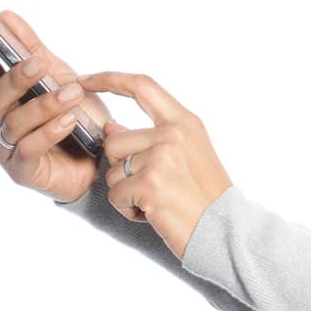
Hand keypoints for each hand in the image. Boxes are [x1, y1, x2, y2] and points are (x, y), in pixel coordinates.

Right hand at [0, 9, 114, 203]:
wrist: (102, 159)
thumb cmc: (78, 117)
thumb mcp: (61, 77)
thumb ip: (34, 50)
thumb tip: (6, 17)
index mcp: (6, 98)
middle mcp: (0, 122)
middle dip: (17, 78)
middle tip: (38, 63)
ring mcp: (7, 148)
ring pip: (16, 122)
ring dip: (44, 105)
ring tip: (72, 94)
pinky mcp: (22, 170)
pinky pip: (30, 148)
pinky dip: (49, 132)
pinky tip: (68, 122)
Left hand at [78, 70, 233, 261]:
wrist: (226, 231)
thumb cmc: (205, 197)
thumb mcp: (185, 156)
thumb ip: (148, 138)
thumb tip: (110, 128)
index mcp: (184, 122)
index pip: (141, 86)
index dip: (108, 79)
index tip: (84, 80)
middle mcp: (173, 133)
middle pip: (114, 142)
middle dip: (122, 169)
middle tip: (154, 187)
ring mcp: (162, 157)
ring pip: (112, 172)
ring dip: (126, 192)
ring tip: (157, 201)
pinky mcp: (151, 183)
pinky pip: (115, 196)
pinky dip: (129, 210)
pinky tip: (154, 213)